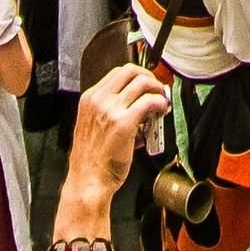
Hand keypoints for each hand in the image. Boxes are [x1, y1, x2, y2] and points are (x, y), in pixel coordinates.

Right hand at [63, 63, 171, 195]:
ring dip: (157, 89)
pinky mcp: (124, 123)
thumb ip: (111, 110)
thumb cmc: (92, 158)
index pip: (117, 72)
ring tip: (161, 102)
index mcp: (90, 98)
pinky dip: (160, 103)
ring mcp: (111, 110)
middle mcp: (99, 100)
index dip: (137, 76)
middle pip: (130, 71)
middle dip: (149, 76)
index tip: (146, 84)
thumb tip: (137, 105)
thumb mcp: (93, 124)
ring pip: (142, 82)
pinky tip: (161, 111)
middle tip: (157, 89)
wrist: (88, 179)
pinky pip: (149, 102)